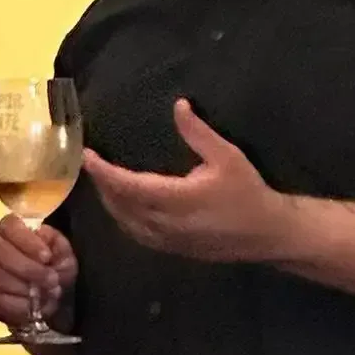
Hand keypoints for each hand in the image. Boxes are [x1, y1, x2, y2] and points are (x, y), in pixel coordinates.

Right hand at [0, 216, 77, 326]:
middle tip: (51, 279)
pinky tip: (35, 305)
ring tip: (47, 293)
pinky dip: (21, 305)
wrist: (44, 293)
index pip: (10, 227)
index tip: (46, 256)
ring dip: (26, 289)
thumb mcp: (60, 251)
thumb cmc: (51, 264)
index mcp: (9, 228)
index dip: (27, 242)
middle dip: (27, 268)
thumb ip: (56, 245)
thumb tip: (47, 247)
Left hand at [83, 99, 290, 262]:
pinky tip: (123, 206)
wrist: (267, 234)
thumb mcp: (227, 156)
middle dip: (102, 185)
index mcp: (176, 199)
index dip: (103, 171)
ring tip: (102, 182)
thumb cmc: (248, 193)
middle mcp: (165, 223)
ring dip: (110, 202)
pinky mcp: (172, 249)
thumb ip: (198, 133)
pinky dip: (123, 218)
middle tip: (92, 164)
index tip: (86, 155)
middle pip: (119, 205)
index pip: (127, 185)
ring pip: (125, 222)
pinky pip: (136, 234)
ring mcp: (167, 240)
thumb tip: (178, 106)